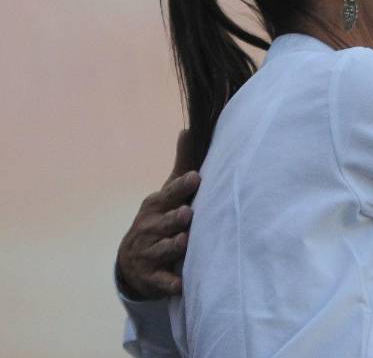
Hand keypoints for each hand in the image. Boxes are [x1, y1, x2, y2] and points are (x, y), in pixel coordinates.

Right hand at [115, 129, 200, 299]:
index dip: (182, 187)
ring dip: (173, 246)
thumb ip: (182, 165)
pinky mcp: (152, 278)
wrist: (132, 261)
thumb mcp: (167, 194)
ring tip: (184, 242)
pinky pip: (161, 282)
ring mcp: (148, 254)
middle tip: (187, 213)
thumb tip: (190, 129)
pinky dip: (169, 284)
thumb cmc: (160, 219)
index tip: (196, 177)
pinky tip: (179, 285)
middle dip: (175, 218)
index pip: (169, 195)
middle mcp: (149, 229)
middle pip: (165, 223)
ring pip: (163, 250)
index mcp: (155, 207)